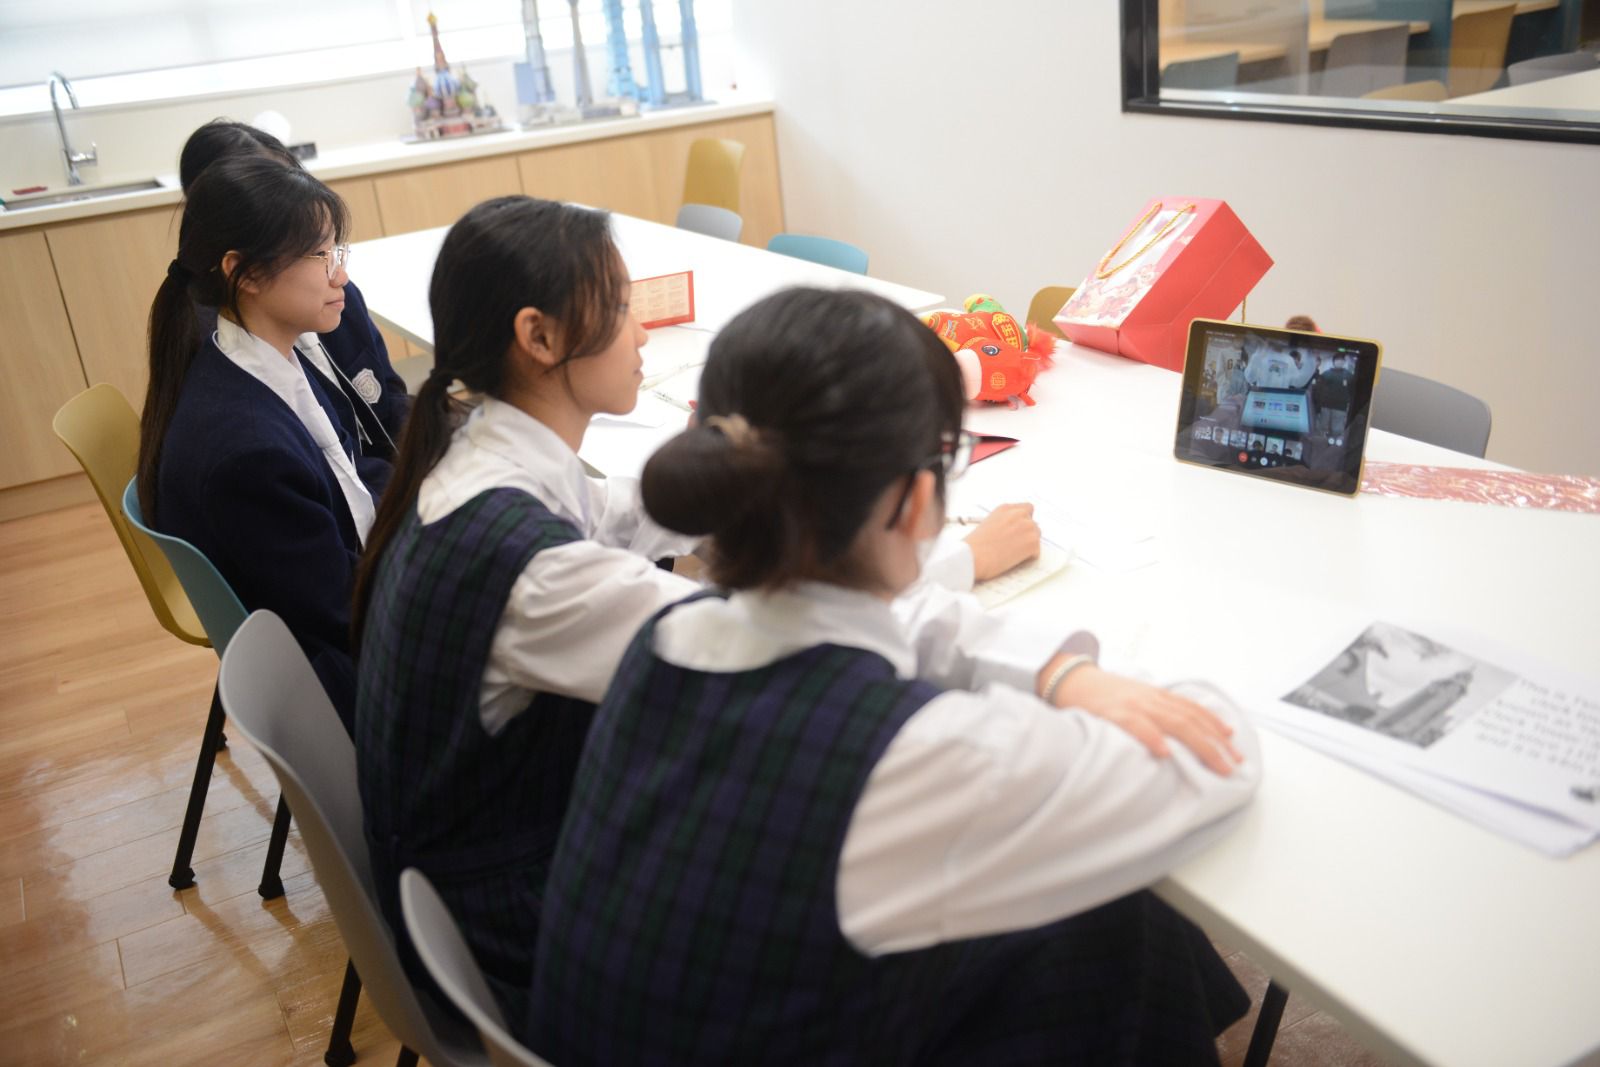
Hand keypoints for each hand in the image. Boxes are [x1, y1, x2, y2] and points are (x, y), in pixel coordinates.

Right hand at [963, 503, 1040, 581]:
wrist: (972, 557)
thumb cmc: (974, 546)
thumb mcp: (987, 524)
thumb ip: (1003, 523)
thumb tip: (1013, 532)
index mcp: (1005, 509)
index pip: (1026, 509)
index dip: (1024, 520)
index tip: (1020, 529)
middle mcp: (1018, 514)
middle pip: (1033, 523)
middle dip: (1027, 534)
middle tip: (1015, 545)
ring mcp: (1027, 527)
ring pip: (1036, 536)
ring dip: (1028, 545)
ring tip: (1011, 553)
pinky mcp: (1032, 542)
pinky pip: (1037, 552)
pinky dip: (1028, 558)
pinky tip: (1013, 560)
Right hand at [1050, 663, 1243, 775]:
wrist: (1071, 679)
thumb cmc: (1102, 694)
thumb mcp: (1134, 696)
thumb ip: (1155, 709)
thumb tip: (1176, 730)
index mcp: (1156, 695)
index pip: (1193, 709)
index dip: (1214, 725)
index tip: (1232, 741)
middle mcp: (1151, 699)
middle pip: (1192, 721)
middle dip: (1216, 744)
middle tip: (1234, 764)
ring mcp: (1135, 706)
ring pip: (1175, 724)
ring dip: (1200, 745)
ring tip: (1216, 764)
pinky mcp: (1115, 714)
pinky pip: (1137, 726)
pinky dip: (1153, 738)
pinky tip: (1166, 753)